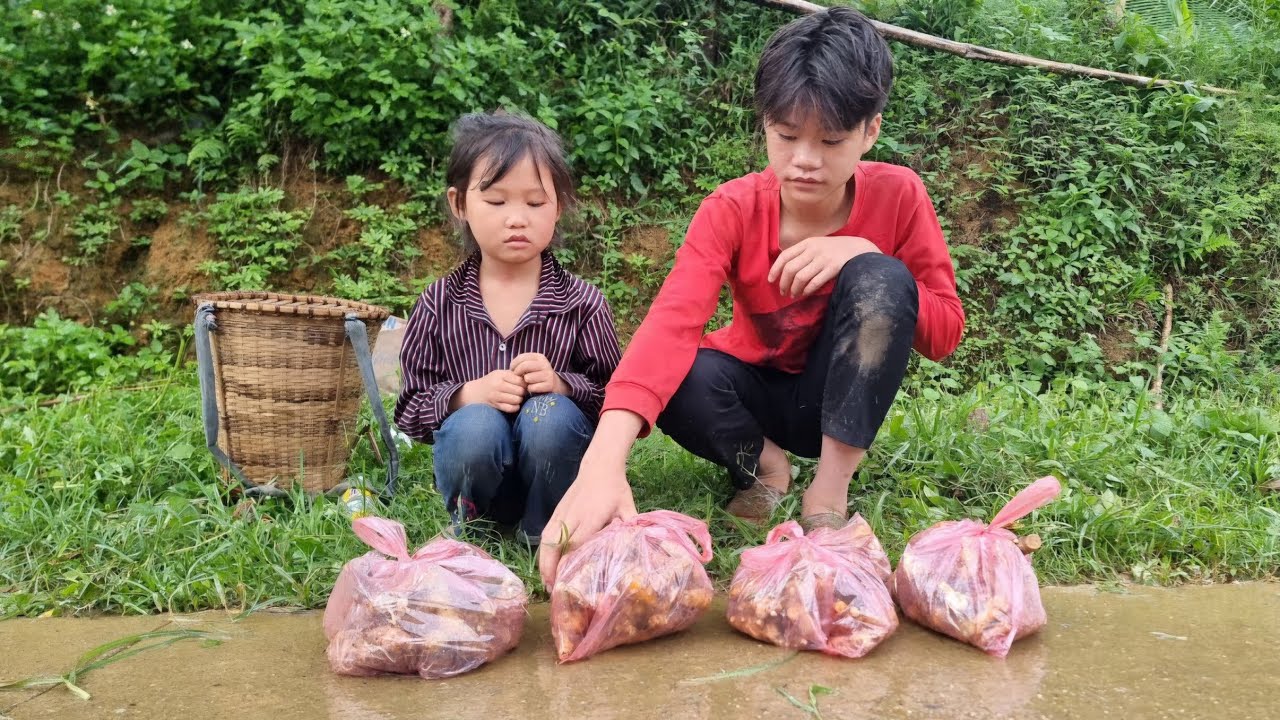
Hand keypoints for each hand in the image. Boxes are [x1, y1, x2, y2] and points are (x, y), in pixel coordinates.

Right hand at [458, 370, 525, 412]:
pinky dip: (515, 407)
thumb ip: (512, 375)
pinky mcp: (495, 405)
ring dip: (519, 400)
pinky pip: (510, 408)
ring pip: (516, 400)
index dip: (525, 383)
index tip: (524, 385)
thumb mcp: (500, 374)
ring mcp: (496, 396)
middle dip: (523, 392)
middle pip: (520, 391)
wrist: (475, 392)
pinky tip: (514, 405)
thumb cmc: (491, 381)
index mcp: (500, 375)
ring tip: (517, 398)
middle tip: (521, 392)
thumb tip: (529, 378)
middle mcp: (498, 385)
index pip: (520, 380)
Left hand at [511, 352, 567, 395]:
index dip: (514, 364)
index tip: (512, 370)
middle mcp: (544, 364)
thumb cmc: (537, 375)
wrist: (554, 385)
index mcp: (539, 357)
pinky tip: (533, 388)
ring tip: (528, 382)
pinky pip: (532, 387)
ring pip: (527, 378)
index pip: (522, 357)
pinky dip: (530, 389)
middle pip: (524, 366)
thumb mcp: (531, 366)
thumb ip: (521, 363)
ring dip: (525, 382)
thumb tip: (511, 369)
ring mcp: (548, 374)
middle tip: (517, 377)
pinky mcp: (549, 385)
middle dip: (517, 372)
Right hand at [537, 458, 636, 589]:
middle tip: (553, 590)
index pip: (576, 543)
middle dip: (550, 568)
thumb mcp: (628, 508)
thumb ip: (631, 527)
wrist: (599, 467)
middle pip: (555, 544)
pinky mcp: (556, 513)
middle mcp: (572, 516)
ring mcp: (561, 514)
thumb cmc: (616, 490)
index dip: (570, 563)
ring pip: (546, 541)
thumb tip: (638, 548)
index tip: (568, 582)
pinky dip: (543, 552)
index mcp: (591, 516)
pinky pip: (544, 535)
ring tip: (547, 583)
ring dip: (544, 563)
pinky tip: (546, 566)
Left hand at [768, 236, 880, 297]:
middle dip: (783, 283)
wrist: (859, 249)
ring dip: (794, 289)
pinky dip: (807, 290)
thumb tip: (783, 269)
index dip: (775, 269)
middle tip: (783, 292)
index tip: (770, 281)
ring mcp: (824, 259)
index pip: (785, 256)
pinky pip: (814, 282)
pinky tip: (805, 294)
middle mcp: (814, 250)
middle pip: (790, 269)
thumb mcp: (817, 245)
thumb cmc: (835, 250)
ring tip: (793, 295)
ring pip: (800, 277)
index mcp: (807, 243)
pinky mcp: (833, 268)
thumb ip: (802, 253)